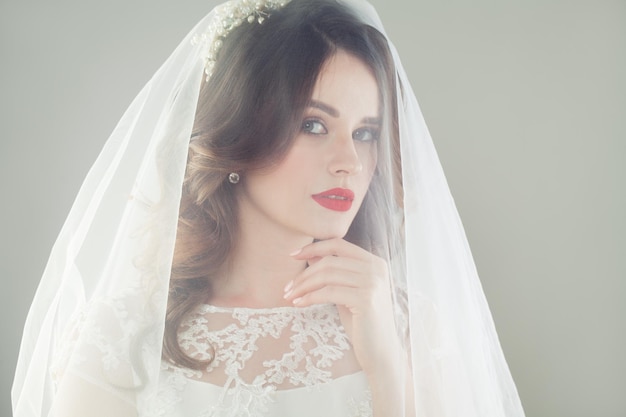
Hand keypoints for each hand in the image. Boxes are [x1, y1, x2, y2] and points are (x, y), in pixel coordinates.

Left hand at [284, 238, 402, 377]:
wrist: (381, 351)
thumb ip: (333, 273)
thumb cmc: (362, 323)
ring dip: (303, 286)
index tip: (293, 256)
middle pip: (329, 261)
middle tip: (287, 288)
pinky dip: (310, 297)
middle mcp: (376, 268)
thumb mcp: (346, 292)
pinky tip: (298, 304)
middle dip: (304, 274)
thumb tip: (310, 255)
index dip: (313, 247)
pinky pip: (329, 292)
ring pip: (327, 275)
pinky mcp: (366, 299)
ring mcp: (372, 282)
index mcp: (374, 262)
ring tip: (290, 296)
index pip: (338, 244)